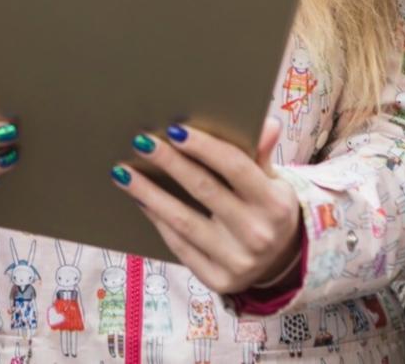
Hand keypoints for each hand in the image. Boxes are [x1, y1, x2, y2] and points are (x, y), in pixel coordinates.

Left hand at [111, 117, 301, 294]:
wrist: (280, 262)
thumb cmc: (268, 208)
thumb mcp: (274, 182)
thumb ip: (262, 154)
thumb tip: (268, 123)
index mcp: (276, 204)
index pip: (236, 167)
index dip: (204, 147)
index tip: (174, 129)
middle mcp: (258, 234)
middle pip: (204, 190)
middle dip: (170, 162)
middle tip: (141, 141)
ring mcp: (238, 262)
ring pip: (184, 221)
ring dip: (149, 194)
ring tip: (124, 173)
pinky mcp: (218, 280)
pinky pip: (179, 246)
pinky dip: (157, 220)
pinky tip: (139, 200)